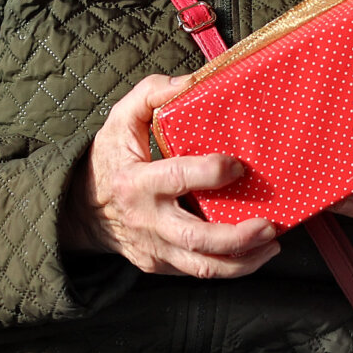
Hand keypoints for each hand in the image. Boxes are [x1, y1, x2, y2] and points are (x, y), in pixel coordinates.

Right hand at [65, 74, 280, 277]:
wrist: (80, 210)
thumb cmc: (110, 159)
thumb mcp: (120, 120)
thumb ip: (152, 94)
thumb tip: (191, 81)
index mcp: (136, 181)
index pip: (177, 178)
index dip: (210, 173)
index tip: (238, 165)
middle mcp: (147, 220)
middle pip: (196, 237)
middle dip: (237, 236)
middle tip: (268, 225)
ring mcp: (154, 248)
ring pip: (202, 266)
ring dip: (242, 261)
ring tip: (271, 246)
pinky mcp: (160, 264)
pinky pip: (198, 271)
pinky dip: (230, 266)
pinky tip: (254, 253)